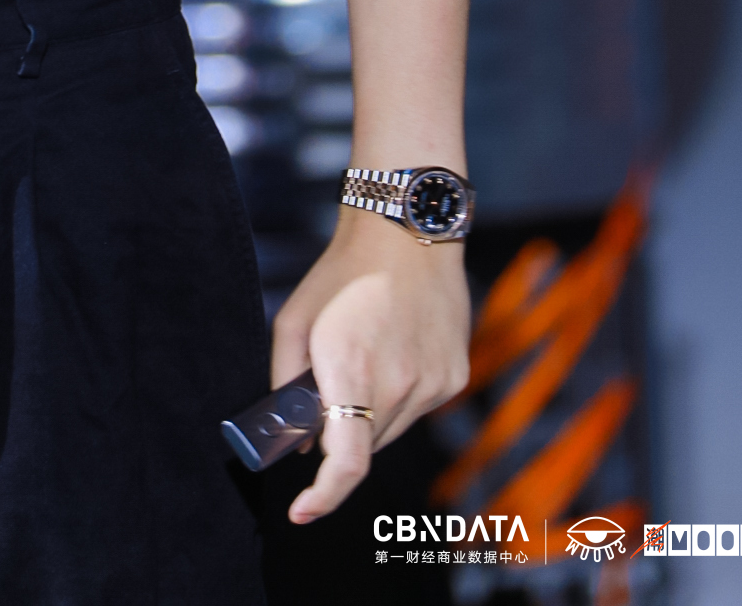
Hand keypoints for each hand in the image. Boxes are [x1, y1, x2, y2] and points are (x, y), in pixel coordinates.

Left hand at [270, 209, 469, 523]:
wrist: (407, 231)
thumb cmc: (342, 274)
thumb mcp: (294, 322)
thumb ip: (287, 386)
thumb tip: (294, 443)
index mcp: (350, 366)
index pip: (344, 463)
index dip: (322, 497)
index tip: (300, 510)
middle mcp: (397, 382)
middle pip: (363, 445)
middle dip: (339, 433)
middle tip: (330, 387)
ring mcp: (433, 384)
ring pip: (391, 431)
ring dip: (370, 414)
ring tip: (366, 355)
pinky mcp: (454, 378)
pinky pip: (418, 410)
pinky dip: (398, 397)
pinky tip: (394, 349)